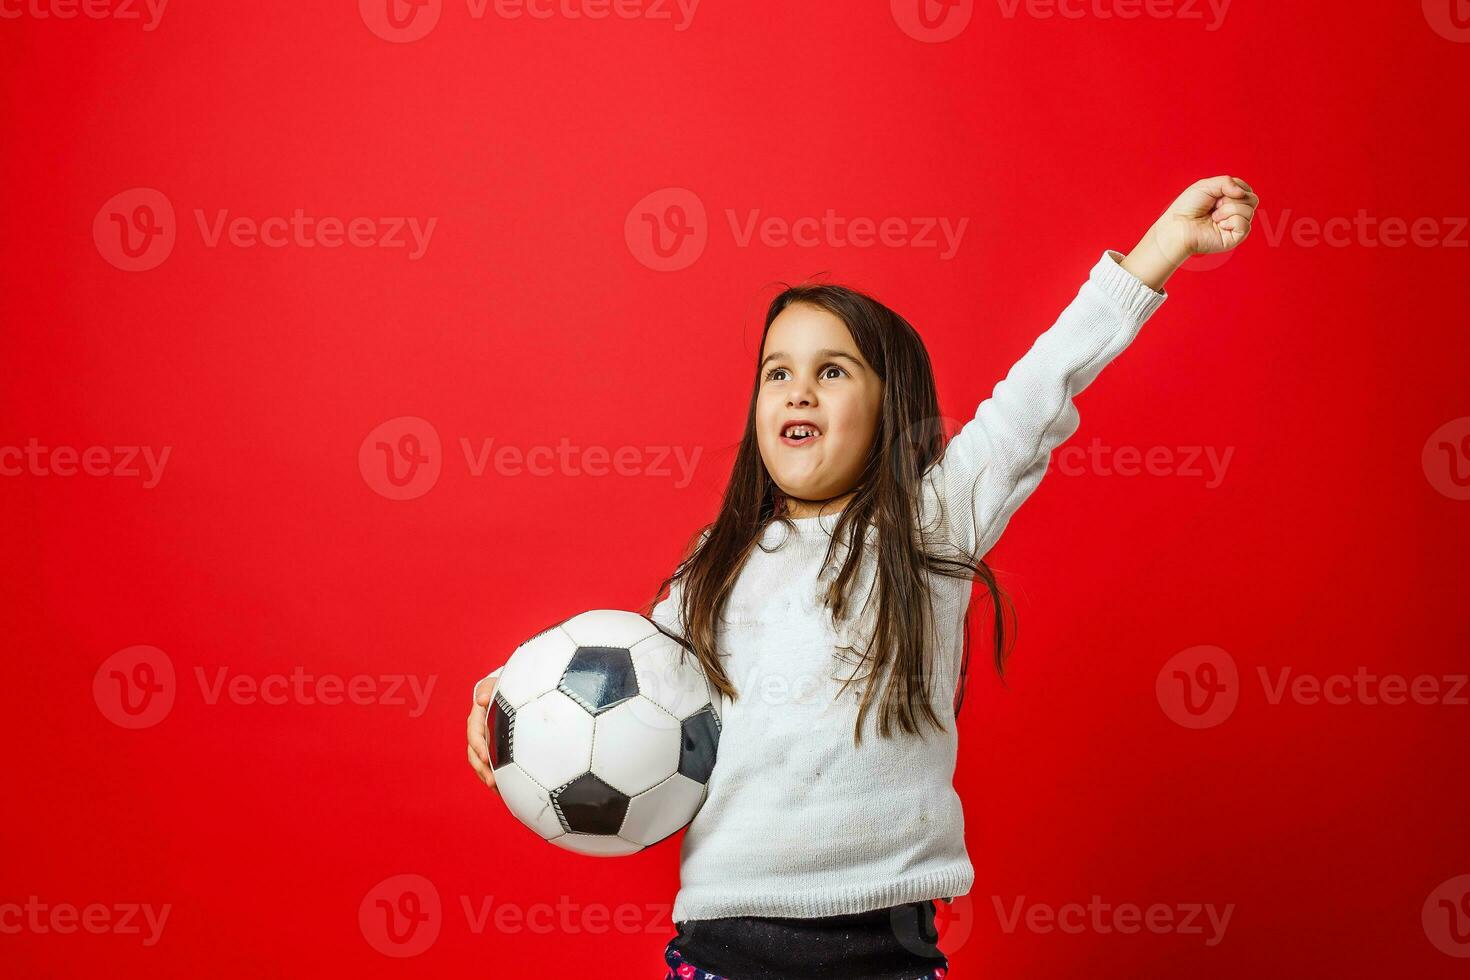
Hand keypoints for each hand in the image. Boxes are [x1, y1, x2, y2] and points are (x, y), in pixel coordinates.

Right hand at [466, 670, 501, 794]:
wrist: (507, 694)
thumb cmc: (502, 688)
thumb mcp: (494, 685)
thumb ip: (487, 689)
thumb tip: (482, 700)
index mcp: (476, 719)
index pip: (474, 734)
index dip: (478, 747)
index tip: (487, 758)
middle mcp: (478, 734)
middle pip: (474, 755)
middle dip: (482, 770)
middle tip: (492, 782)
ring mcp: (484, 744)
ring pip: (481, 764)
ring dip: (487, 777)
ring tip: (498, 791)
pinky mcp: (493, 751)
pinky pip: (491, 767)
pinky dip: (496, 778)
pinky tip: (505, 790)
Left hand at [1153, 175, 1259, 261]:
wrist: (1177, 226)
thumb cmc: (1188, 207)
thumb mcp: (1206, 185)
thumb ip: (1228, 182)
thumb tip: (1243, 193)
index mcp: (1229, 199)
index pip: (1246, 189)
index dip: (1234, 187)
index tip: (1217, 194)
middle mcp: (1235, 212)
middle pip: (1252, 199)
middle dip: (1232, 198)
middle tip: (1215, 205)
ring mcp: (1235, 225)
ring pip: (1249, 210)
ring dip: (1229, 210)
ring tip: (1214, 216)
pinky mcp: (1235, 238)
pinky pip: (1245, 225)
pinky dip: (1231, 222)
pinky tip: (1219, 225)